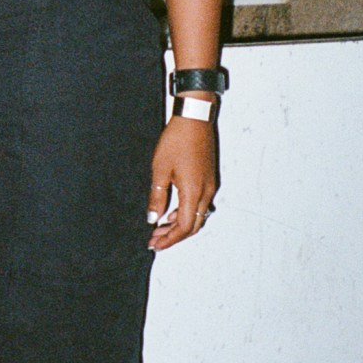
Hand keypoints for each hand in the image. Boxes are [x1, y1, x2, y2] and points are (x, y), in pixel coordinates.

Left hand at [147, 116, 218, 250]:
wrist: (194, 119)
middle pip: (193, 225)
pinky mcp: (209, 179)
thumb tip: (153, 217)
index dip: (170, 239)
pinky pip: (200, 204)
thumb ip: (157, 196)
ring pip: (198, 216)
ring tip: (160, 226)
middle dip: (174, 235)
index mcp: (194, 192)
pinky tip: (172, 210)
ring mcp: (209, 185)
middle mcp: (206, 192)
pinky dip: (186, 212)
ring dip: (180, 224)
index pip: (185, 226)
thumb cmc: (178, 140)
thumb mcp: (160, 169)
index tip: (155, 244)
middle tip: (155, 239)